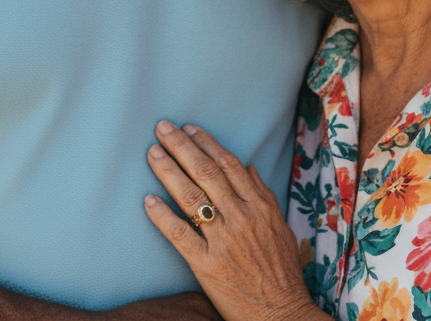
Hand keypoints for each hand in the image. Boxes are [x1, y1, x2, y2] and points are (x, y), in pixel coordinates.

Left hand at [144, 121, 324, 320]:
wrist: (281, 314)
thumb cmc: (282, 272)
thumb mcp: (281, 227)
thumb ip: (263, 195)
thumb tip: (248, 167)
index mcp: (259, 206)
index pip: (228, 164)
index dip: (206, 142)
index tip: (189, 128)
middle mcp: (241, 217)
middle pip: (206, 172)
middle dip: (182, 146)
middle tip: (163, 128)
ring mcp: (223, 240)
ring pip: (191, 197)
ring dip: (169, 171)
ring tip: (153, 153)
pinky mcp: (207, 265)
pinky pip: (180, 235)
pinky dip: (162, 216)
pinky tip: (148, 201)